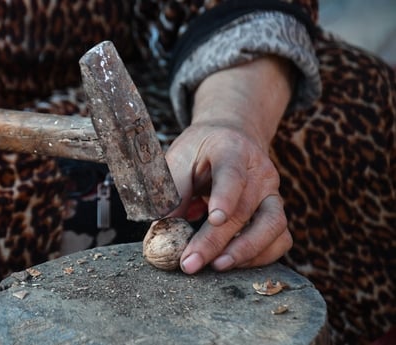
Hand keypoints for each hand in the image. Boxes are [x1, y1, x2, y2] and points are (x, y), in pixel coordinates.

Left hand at [167, 56, 294, 273]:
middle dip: (216, 241)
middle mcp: (260, 172)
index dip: (225, 197)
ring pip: (273, 226)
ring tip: (216, 266)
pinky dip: (260, 257)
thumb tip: (161, 230)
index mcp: (232, 150)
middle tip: (191, 263)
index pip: (232, 173)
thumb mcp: (180, 159)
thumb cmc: (200, 151)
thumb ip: (173, 192)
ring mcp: (273, 193)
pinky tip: (233, 264)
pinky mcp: (277, 212)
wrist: (231, 138)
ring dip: (245, 252)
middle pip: (244, 210)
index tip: (214, 219)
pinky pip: (280, 240)